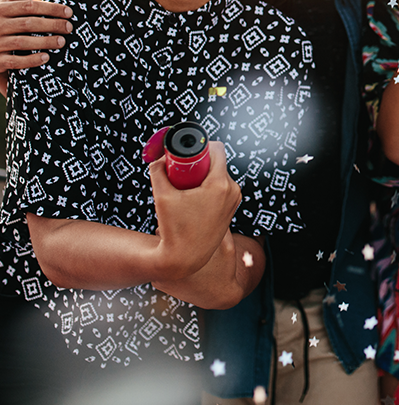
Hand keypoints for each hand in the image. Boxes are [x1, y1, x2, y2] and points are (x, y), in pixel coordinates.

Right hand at [0, 0, 72, 95]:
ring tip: (62, 41)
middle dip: (52, 25)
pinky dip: (31, 60)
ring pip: (22, 42)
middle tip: (69, 27)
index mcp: (1, 10)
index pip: (28, 6)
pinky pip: (14, 61)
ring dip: (45, 42)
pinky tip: (46, 57)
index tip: (69, 12)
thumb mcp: (7, 5)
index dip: (50, 8)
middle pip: (28, 23)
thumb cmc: (0, 22)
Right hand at [149, 141, 240, 279]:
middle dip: (197, 163)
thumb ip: (157, 172)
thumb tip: (158, 159)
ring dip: (202, 176)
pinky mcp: (231, 209)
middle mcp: (233, 190)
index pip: (216, 149)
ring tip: (184, 189)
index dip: (200, 146)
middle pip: (216, 162)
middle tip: (180, 172)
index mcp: (220, 184)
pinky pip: (221, 188)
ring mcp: (234, 200)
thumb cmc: (174, 230)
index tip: (185, 154)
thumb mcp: (161, 197)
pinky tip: (192, 199)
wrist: (185, 259)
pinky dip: (207, 188)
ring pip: (218, 176)